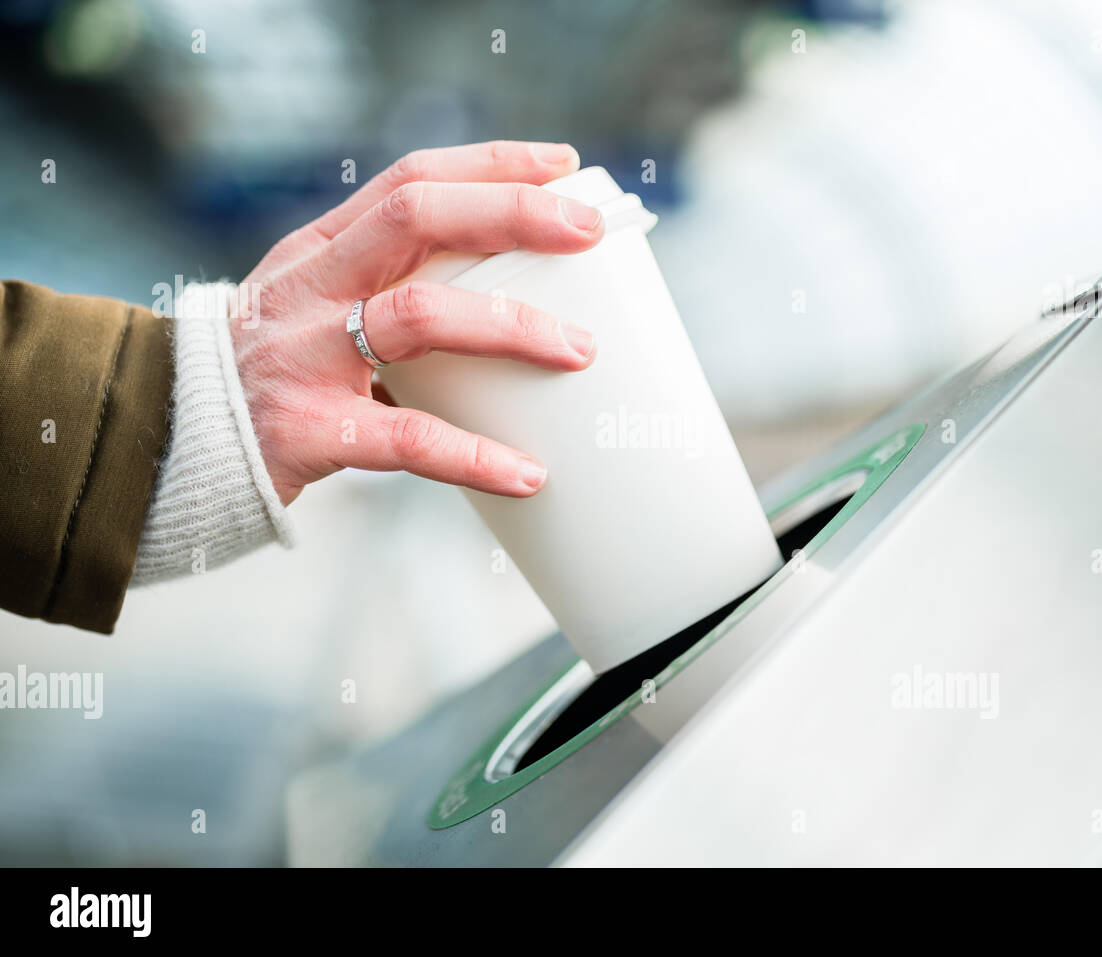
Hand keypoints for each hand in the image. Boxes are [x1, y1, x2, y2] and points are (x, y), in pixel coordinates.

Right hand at [230, 140, 603, 505]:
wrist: (171, 443)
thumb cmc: (267, 373)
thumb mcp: (313, 304)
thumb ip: (386, 288)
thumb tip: (505, 292)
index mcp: (320, 249)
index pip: (411, 180)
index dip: (490, 165)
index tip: (561, 166)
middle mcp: (311, 287)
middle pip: (417, 218)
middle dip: (510, 212)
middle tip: (587, 231)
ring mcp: (305, 355)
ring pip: (418, 314)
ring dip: (510, 325)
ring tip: (579, 351)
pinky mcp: (306, 430)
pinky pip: (404, 439)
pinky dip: (473, 455)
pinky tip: (527, 473)